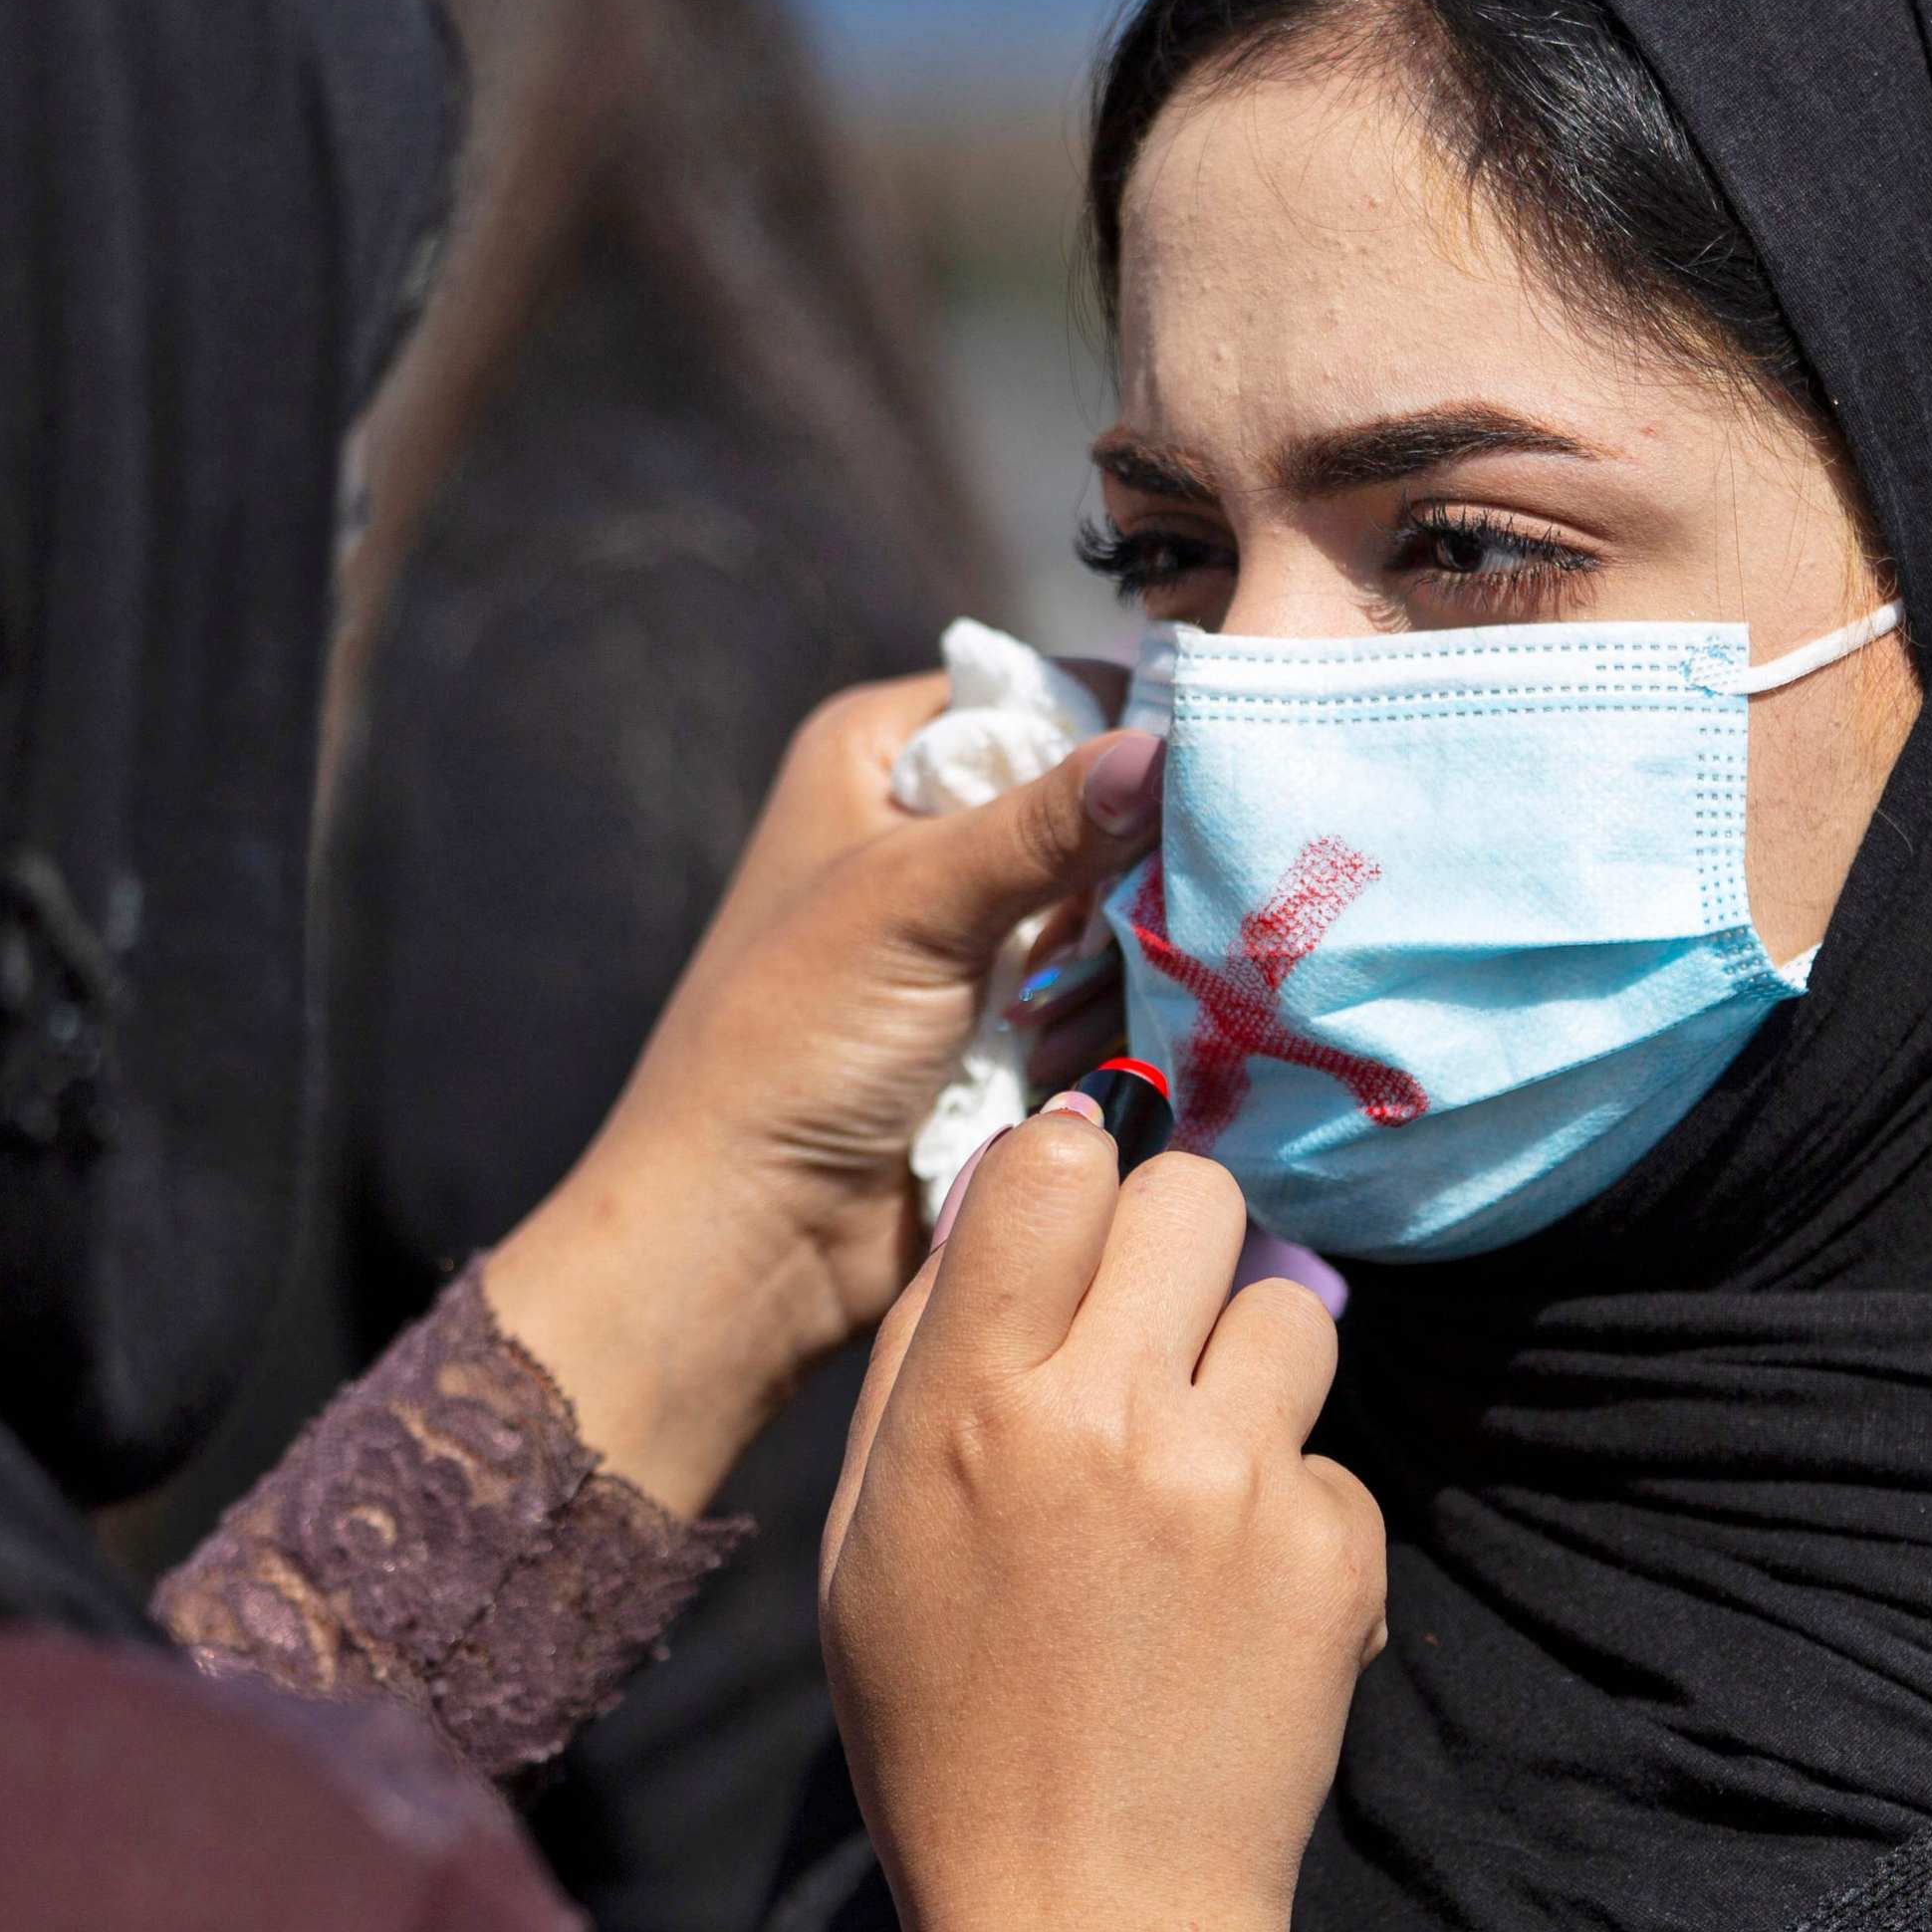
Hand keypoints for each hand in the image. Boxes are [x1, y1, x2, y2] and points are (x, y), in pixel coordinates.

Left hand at [483, 664, 1146, 1511]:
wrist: (753, 1236)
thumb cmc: (790, 1045)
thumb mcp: (915, 905)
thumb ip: (1045, 825)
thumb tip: (1165, 746)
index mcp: (882, 753)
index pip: (1047, 694)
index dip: (1118, 738)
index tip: (1178, 798)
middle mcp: (933, 824)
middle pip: (1104, 807)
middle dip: (1117, 883)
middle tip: (1085, 946)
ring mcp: (981, 929)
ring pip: (1126, 910)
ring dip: (1107, 977)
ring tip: (1037, 1037)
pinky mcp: (1017, 1020)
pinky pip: (1119, 994)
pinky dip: (1104, 1032)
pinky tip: (1052, 1075)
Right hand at [818, 1104, 1386, 1931]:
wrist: (1086, 1923)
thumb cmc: (948, 1737)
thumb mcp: (869, 1542)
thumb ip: (927, 1357)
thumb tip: (1002, 1194)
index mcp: (970, 1409)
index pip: (1052, 1162)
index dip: (1075, 1170)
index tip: (1077, 1218)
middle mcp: (1108, 1419)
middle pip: (1196, 1198)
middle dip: (1177, 1247)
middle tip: (1150, 1337)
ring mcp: (1234, 1483)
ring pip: (1290, 1305)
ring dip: (1248, 1365)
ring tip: (1194, 1476)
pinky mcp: (1334, 1552)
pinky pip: (1330, 1454)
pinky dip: (1292, 1510)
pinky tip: (1234, 1599)